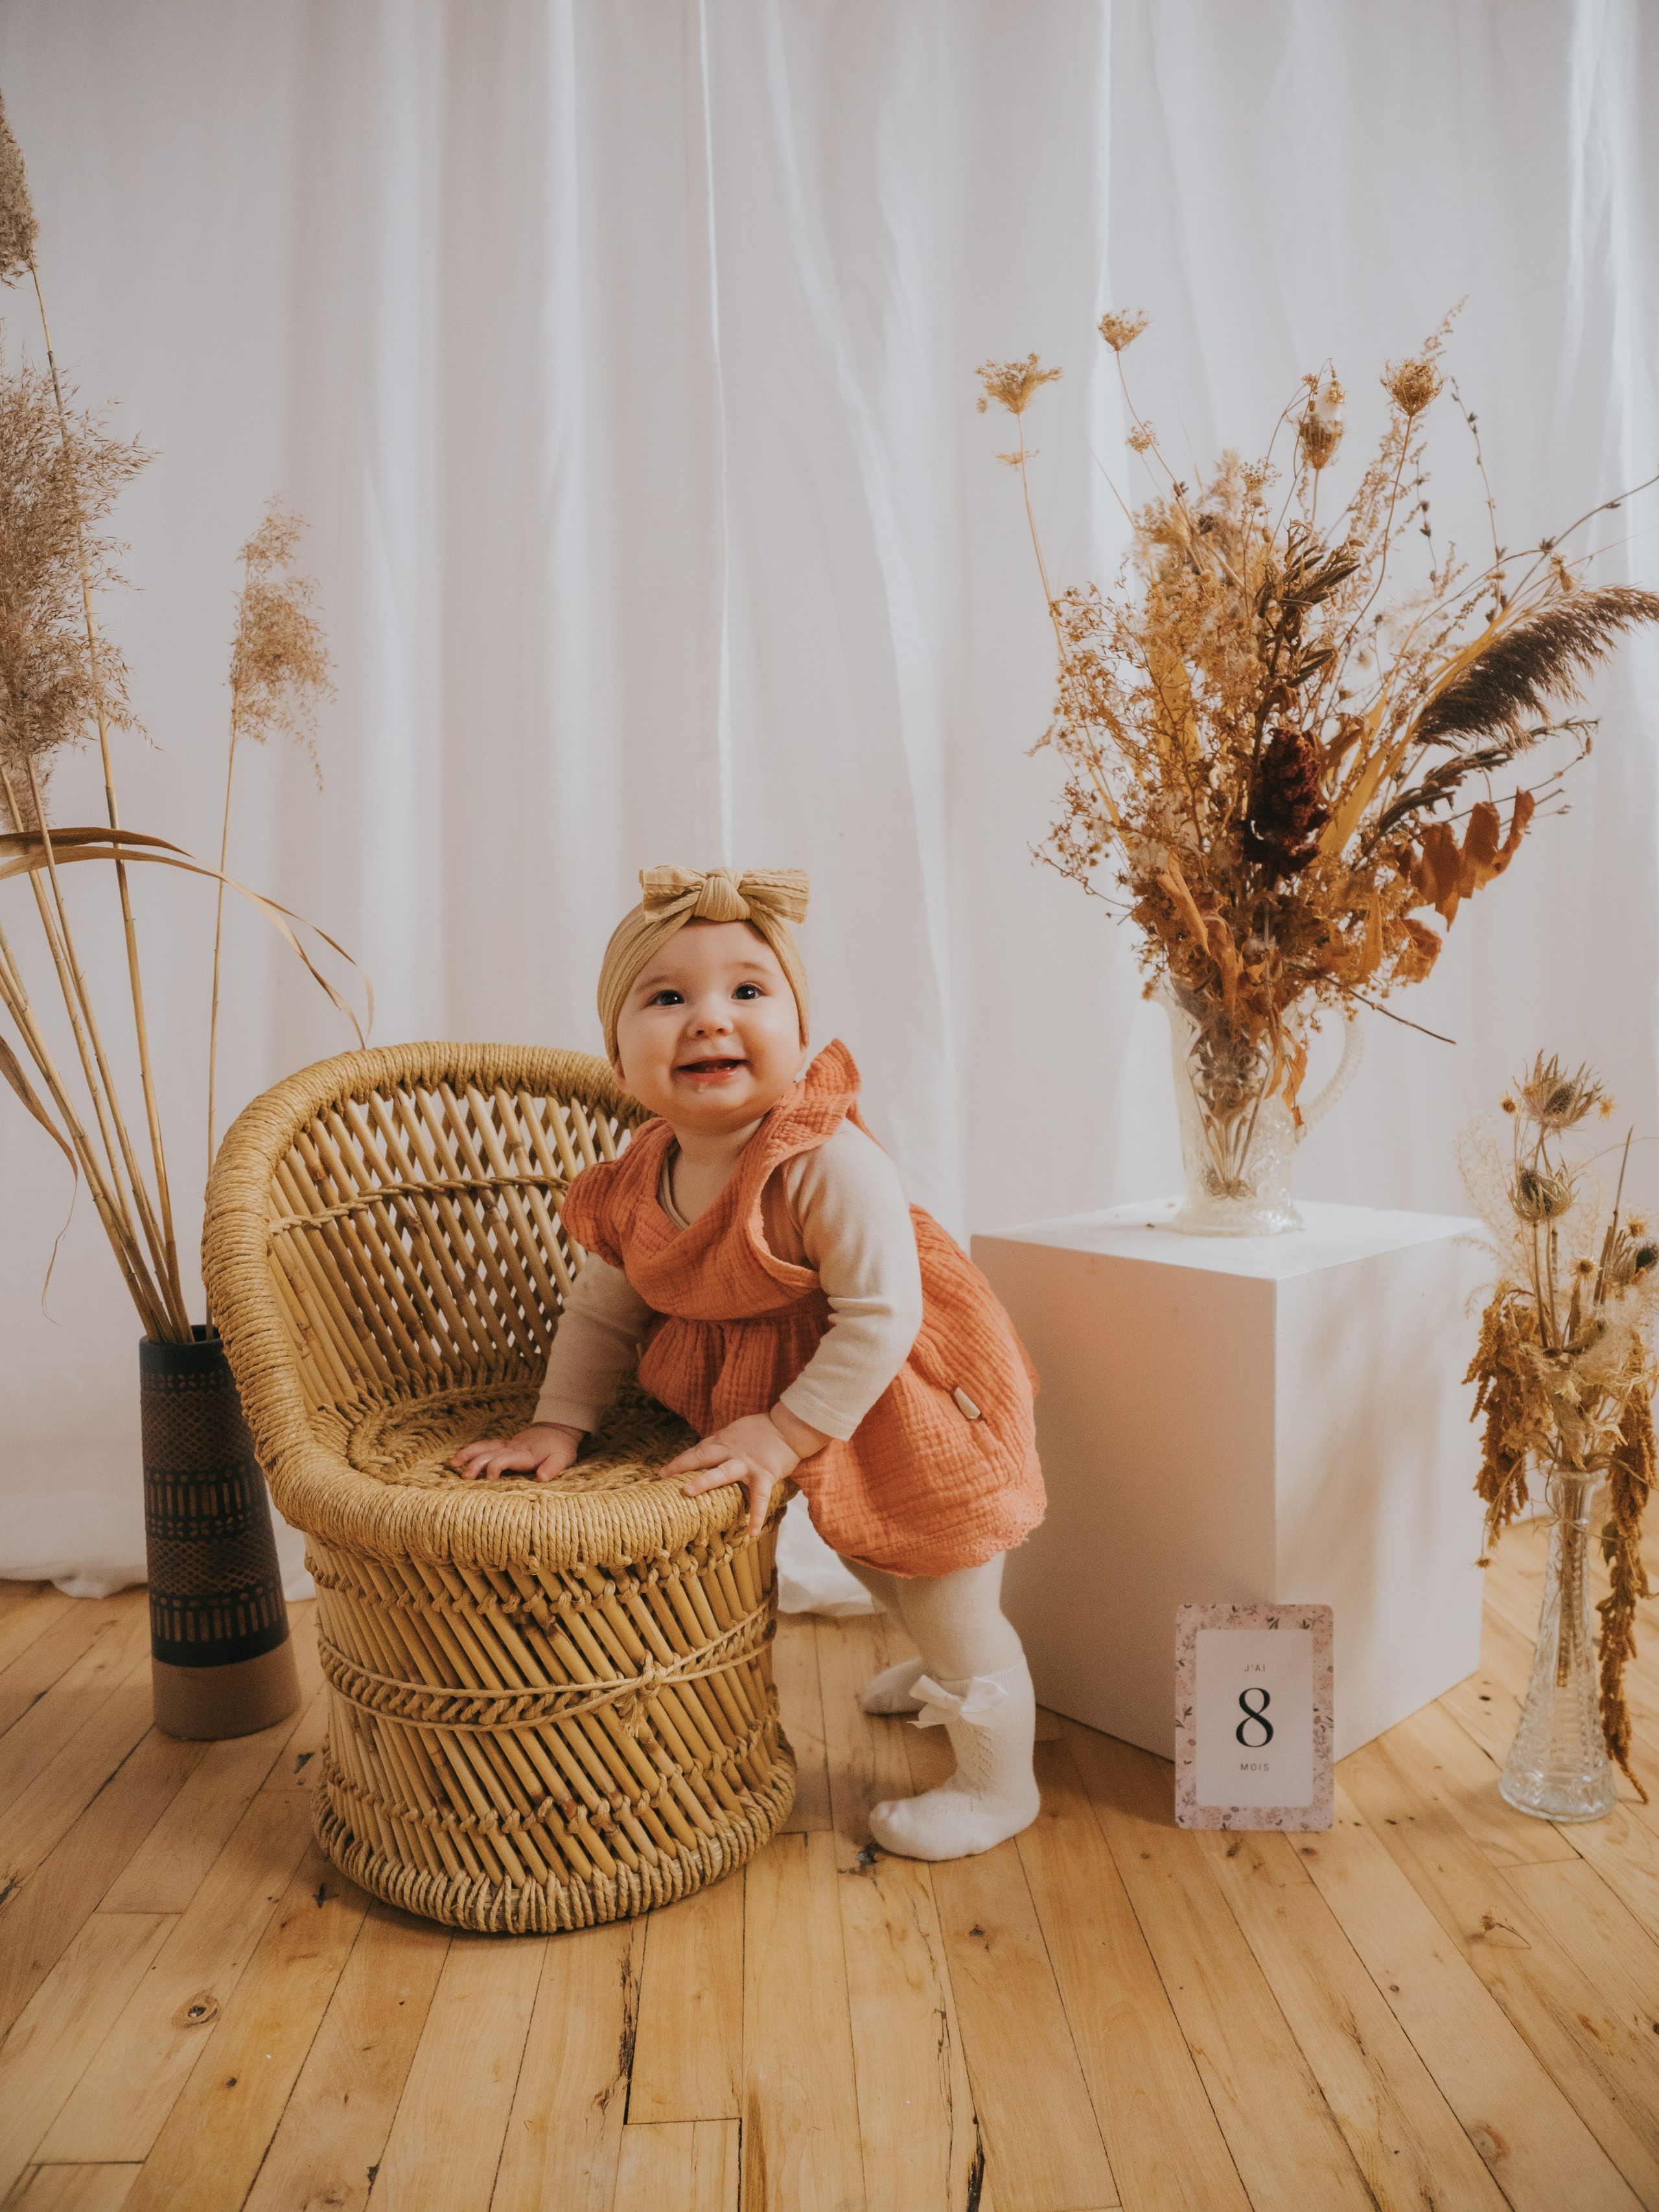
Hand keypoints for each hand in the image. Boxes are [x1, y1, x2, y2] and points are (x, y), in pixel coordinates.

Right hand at [449, 1423, 584, 1483]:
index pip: (506, 1459)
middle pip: (490, 1454)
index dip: (496, 1467)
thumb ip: (552, 1468)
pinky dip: (472, 1450)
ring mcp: (508, 1445)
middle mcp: (513, 1448)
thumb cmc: (561, 1448)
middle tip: (465, 1477)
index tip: (490, 1480)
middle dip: (476, 1464)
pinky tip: (461, 1457)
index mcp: (525, 1454)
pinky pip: (486, 1445)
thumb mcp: (562, 1459)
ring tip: (453, 1464)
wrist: (559, 1429)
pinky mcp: (505, 1444)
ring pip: (485, 1447)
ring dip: (469, 1454)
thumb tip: (541, 1478)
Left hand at [664, 1411, 806, 1536]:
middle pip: (703, 1456)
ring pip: (723, 1472)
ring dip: (705, 1481)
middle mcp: (732, 1452)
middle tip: (664, 1477)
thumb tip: (703, 1452)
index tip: (662, 1473)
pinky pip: (760, 1498)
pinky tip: (751, 1531)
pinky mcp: (765, 1475)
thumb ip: (721, 1443)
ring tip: (688, 1492)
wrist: (790, 1427)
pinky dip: (756, 1515)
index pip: (698, 1450)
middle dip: (682, 1465)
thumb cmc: (762, 1430)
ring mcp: (747, 1464)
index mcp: (724, 1442)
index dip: (680, 1461)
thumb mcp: (736, 1431)